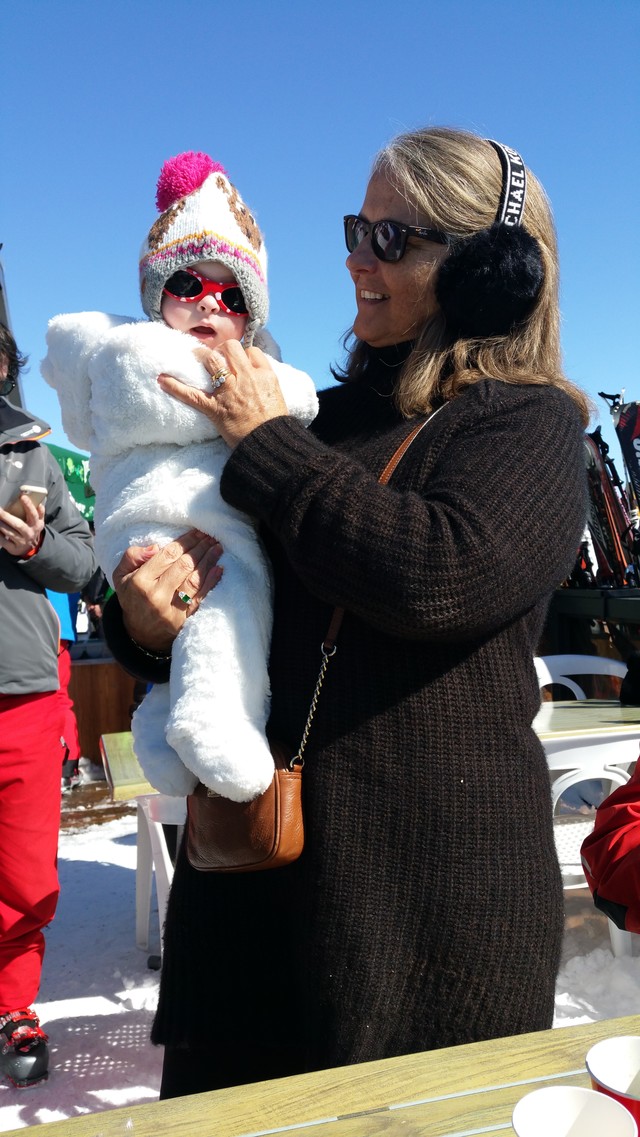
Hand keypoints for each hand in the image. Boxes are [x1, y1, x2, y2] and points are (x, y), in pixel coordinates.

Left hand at [0, 496, 44, 556]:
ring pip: (9, 532)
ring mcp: (21, 541)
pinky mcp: (13, 548)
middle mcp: (29, 533)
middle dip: (7, 517)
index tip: (22, 496)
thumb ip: (40, 512)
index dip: (28, 505)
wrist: (30, 549)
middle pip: (18, 524)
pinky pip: (4, 541)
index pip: (33, 514)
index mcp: (37, 524)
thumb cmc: (32, 530)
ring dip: (0, 525)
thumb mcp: (39, 522)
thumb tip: (39, 503)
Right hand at [112, 530, 223, 652]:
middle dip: (200, 547)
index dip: (185, 541)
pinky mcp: (184, 619)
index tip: (196, 531)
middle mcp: (157, 595)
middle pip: (184, 566)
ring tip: (217, 547)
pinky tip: (219, 568)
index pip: (168, 555)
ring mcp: (172, 609)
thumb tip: (155, 548)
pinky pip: (201, 597)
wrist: (139, 632)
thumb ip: (132, 556)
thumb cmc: (132, 596)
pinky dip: (211, 582)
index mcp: (141, 582)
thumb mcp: (120, 575)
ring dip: (209, 561)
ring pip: (195, 580)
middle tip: (210, 535)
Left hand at [157, 340, 288, 448]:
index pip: (251, 351)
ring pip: (211, 360)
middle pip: (231, 348)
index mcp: (264, 375)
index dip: (244, 354)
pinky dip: (175, 387)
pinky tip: (162, 379)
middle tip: (216, 356)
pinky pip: (191, 394)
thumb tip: (255, 374)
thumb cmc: (274, 425)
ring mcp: (229, 392)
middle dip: (222, 349)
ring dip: (202, 356)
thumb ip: (266, 382)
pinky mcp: (215, 408)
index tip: (239, 361)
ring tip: (195, 357)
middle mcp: (246, 378)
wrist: (269, 445)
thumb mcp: (278, 396)